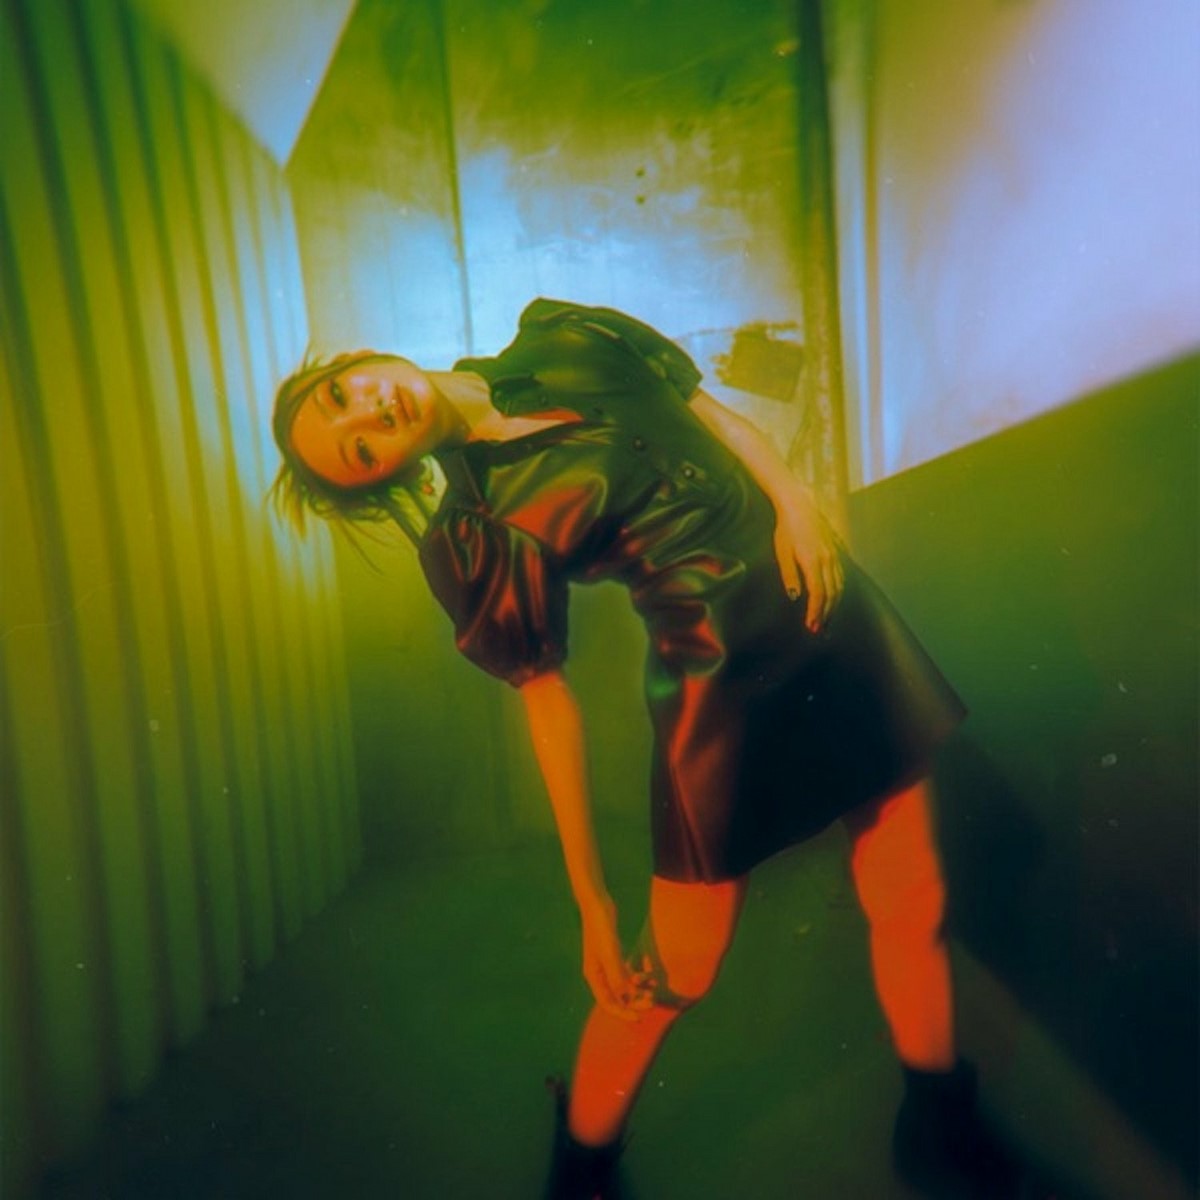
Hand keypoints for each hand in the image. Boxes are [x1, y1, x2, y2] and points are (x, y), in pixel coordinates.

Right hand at [580, 896, 654, 1020]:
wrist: (597, 904)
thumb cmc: (601, 927)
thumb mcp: (610, 952)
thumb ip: (616, 975)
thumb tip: (624, 997)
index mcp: (594, 976)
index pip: (607, 1003)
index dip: (623, 1013)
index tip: (640, 1018)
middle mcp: (598, 973)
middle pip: (616, 997)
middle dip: (633, 1002)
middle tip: (651, 1003)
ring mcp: (605, 964)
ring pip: (622, 985)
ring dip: (636, 990)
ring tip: (652, 991)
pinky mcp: (613, 954)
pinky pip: (625, 972)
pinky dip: (635, 976)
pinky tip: (647, 975)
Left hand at [772, 490, 843, 631]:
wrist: (800, 505)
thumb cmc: (787, 530)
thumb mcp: (783, 552)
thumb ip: (790, 575)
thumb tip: (796, 597)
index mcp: (814, 561)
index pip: (819, 594)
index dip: (816, 612)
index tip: (811, 627)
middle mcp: (828, 560)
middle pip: (832, 594)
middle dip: (826, 615)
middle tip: (819, 632)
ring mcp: (834, 556)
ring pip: (839, 587)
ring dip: (834, 607)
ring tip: (826, 622)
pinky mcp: (836, 553)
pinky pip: (841, 578)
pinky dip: (838, 593)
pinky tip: (833, 602)